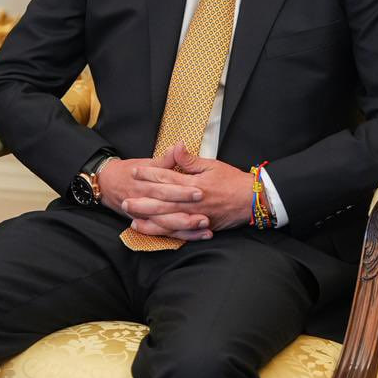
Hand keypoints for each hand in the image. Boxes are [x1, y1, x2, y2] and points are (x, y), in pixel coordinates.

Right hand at [96, 149, 209, 241]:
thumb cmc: (130, 171)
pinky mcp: (148, 225)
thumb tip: (179, 146)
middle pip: (166, 209)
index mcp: (145, 184)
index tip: (200, 191)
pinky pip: (166, 233)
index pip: (165, 187)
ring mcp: (144, 216)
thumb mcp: (146, 163)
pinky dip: (182, 236)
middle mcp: (144, 201)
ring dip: (186, 228)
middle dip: (186, 213)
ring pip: (165, 225)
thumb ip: (165, 159)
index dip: (182, 191)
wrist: (107, 184)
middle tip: (206, 215)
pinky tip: (198, 235)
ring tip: (204, 227)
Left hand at [116, 143, 252, 236]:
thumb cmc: (233, 181)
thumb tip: (176, 147)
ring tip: (131, 215)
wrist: (252, 200)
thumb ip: (191, 160)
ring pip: (166, 218)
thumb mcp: (213, 165)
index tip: (135, 171)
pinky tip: (150, 229)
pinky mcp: (199, 226)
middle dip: (141, 199)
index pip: (166, 177)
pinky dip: (162, 231)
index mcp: (194, 183)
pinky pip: (177, 231)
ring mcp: (195, 215)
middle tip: (125, 198)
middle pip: (161, 200)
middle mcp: (192, 200)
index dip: (149, 174)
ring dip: (147, 217)